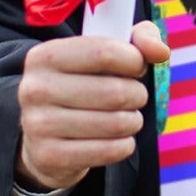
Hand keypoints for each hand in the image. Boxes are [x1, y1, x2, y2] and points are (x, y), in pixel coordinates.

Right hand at [15, 19, 170, 191]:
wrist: (44, 136)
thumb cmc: (83, 85)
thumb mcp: (105, 52)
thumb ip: (139, 39)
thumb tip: (160, 51)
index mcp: (45, 55)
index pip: (104, 52)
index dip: (134, 61)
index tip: (137, 67)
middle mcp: (35, 88)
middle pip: (115, 92)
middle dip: (137, 95)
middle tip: (134, 97)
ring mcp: (38, 125)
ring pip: (116, 123)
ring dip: (133, 121)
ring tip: (126, 118)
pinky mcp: (49, 156)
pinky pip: (109, 151)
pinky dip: (124, 145)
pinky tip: (117, 139)